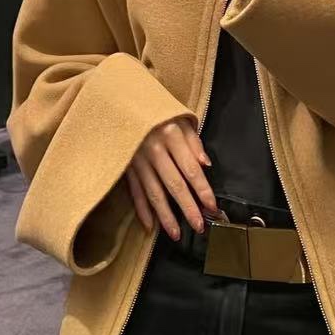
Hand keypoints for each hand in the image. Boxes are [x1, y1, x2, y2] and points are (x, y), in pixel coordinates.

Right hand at [125, 116, 218, 240]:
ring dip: (165, 216)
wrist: (121, 101)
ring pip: (153, 193)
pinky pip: (135, 192)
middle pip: (174, 184)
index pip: (191, 169)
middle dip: (187, 208)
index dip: (203, 190)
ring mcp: (137, 159)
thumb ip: (194, 142)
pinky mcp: (125, 166)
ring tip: (175, 234)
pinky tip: (150, 226)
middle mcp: (154, 149)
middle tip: (198, 226)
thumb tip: (206, 166)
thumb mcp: (180, 117)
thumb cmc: (157, 111)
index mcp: (171, 135)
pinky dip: (142, 210)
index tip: (212, 207)